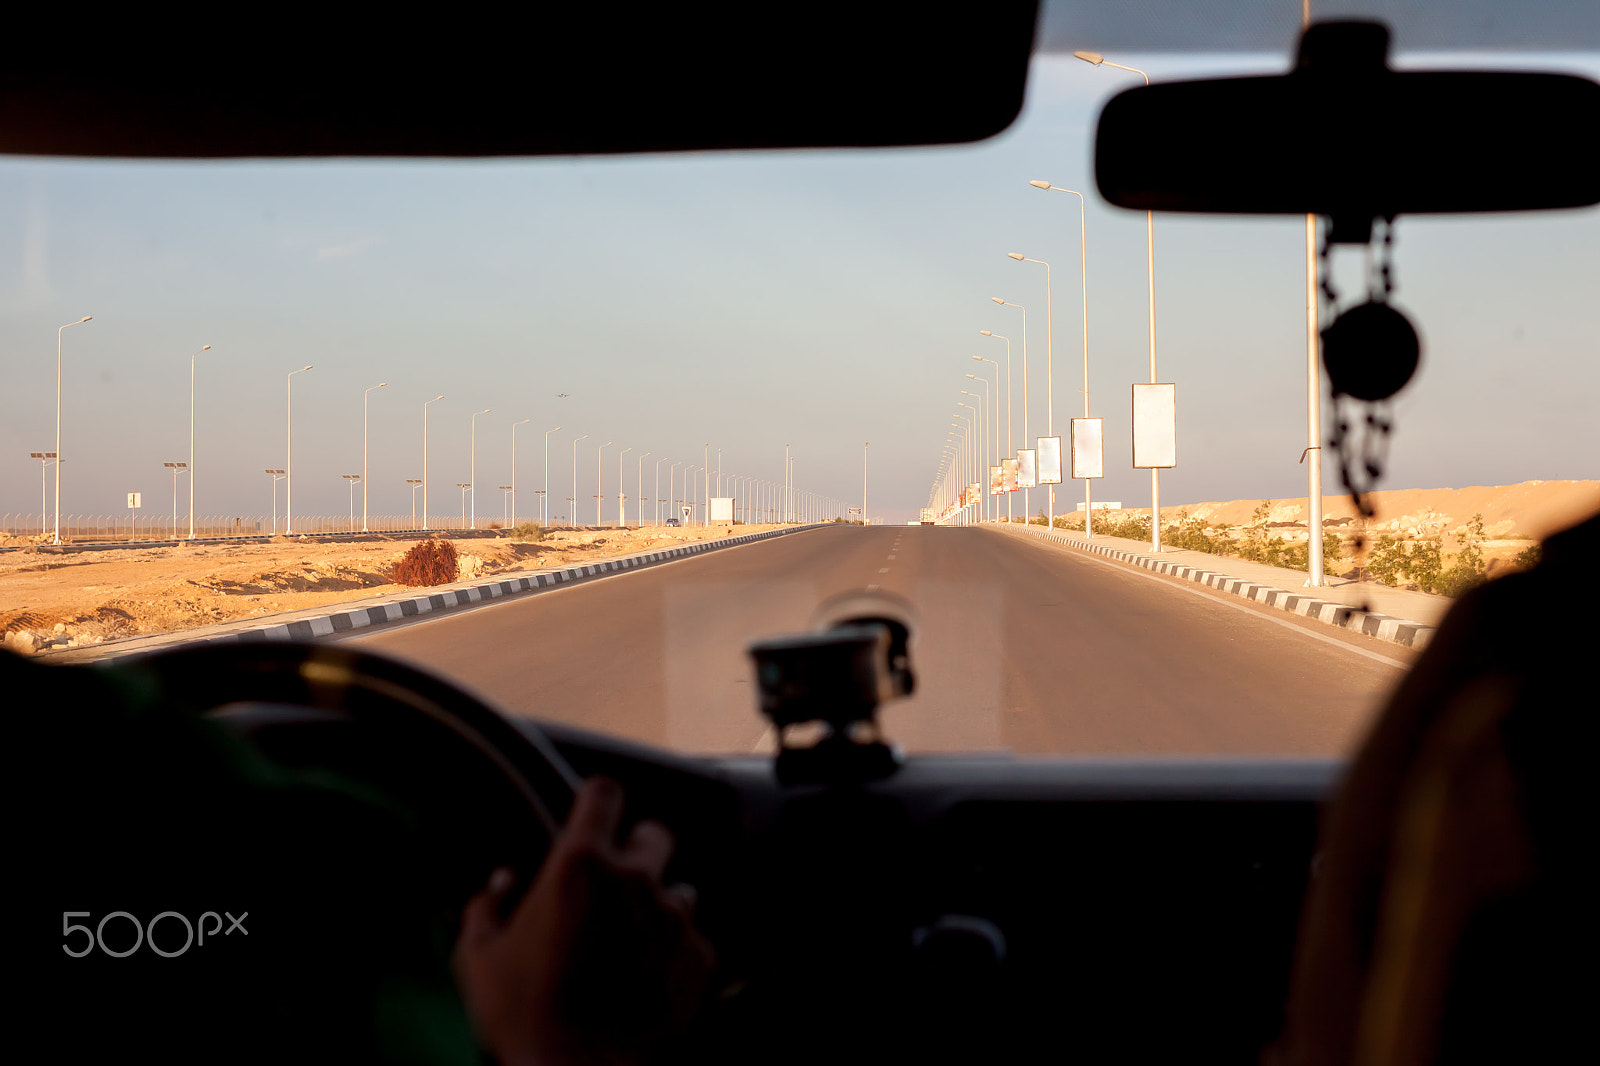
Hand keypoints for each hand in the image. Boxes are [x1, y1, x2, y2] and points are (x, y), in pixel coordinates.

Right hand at [455, 777, 715, 1065]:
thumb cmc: (526, 1019)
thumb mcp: (479, 962)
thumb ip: (486, 909)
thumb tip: (498, 886)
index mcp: (581, 867)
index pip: (604, 793)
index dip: (597, 799)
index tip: (590, 812)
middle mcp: (636, 881)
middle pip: (654, 834)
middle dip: (637, 849)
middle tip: (613, 882)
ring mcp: (673, 920)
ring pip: (677, 890)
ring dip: (657, 905)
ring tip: (629, 942)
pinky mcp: (699, 958)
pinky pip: (691, 940)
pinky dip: (673, 953)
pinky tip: (647, 981)